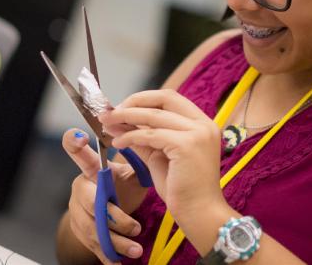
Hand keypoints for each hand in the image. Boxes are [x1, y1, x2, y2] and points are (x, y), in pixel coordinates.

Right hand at [62, 128, 146, 262]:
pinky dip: (108, 257)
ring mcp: (78, 212)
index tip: (80, 136)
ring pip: (93, 229)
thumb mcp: (129, 174)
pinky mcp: (80, 232)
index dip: (74, 143)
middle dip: (115, 218)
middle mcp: (80, 189)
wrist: (106, 213)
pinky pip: (93, 247)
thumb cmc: (119, 188)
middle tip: (136, 228)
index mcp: (91, 170)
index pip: (77, 152)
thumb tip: (159, 138)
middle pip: (91, 203)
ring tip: (137, 250)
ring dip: (116, 242)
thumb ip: (140, 161)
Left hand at [100, 90, 224, 220]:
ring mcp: (198, 133)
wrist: (199, 214)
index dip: (144, 99)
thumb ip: (145, 137)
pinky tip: (118, 143)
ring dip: (126, 117)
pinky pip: (150, 135)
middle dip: (134, 102)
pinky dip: (130, 137)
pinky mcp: (187, 145)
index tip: (122, 107)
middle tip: (111, 111)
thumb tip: (119, 122)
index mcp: (203, 124)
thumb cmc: (183, 189)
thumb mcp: (161, 156)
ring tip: (107, 123)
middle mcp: (204, 124)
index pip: (170, 98)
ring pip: (153, 115)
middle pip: (164, 98)